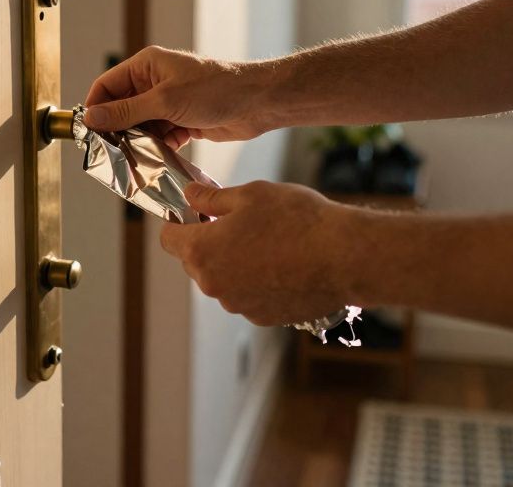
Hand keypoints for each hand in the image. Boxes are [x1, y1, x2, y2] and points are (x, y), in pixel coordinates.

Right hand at [83, 46, 278, 145]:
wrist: (257, 103)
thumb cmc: (216, 89)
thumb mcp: (165, 101)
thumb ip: (126, 111)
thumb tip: (93, 117)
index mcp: (147, 66)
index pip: (107, 85)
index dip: (95, 107)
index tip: (88, 132)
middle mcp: (155, 82)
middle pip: (122, 108)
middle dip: (117, 129)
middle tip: (109, 152)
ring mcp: (169, 102)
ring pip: (141, 125)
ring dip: (137, 142)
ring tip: (133, 160)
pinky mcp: (182, 120)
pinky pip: (160, 136)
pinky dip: (157, 148)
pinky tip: (156, 161)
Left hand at [159, 181, 359, 325]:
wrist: (344, 257)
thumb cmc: (296, 221)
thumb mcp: (249, 194)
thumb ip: (212, 198)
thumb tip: (191, 196)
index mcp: (202, 252)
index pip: (169, 238)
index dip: (180, 222)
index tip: (197, 213)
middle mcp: (214, 285)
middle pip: (195, 261)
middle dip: (209, 242)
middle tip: (238, 223)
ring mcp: (238, 305)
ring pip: (223, 280)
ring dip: (234, 263)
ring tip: (268, 243)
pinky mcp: (263, 317)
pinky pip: (248, 295)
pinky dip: (256, 282)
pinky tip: (282, 264)